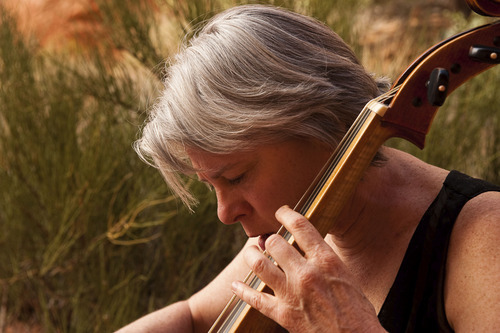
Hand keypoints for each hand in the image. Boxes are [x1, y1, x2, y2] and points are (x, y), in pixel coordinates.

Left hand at [231, 206, 384, 332]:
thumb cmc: (355, 308)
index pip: (299, 225)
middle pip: (275, 243)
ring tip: (251, 252)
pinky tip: (236, 285)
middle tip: (266, 239)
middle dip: (268, 238)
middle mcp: (306, 273)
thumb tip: (303, 244)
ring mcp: (292, 294)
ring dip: (251, 255)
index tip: (280, 212)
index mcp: (325, 260)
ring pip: (259, 265)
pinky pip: (255, 298)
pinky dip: (242, 290)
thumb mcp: (344, 274)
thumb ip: (322, 257)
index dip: (285, 213)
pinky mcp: (283, 314)